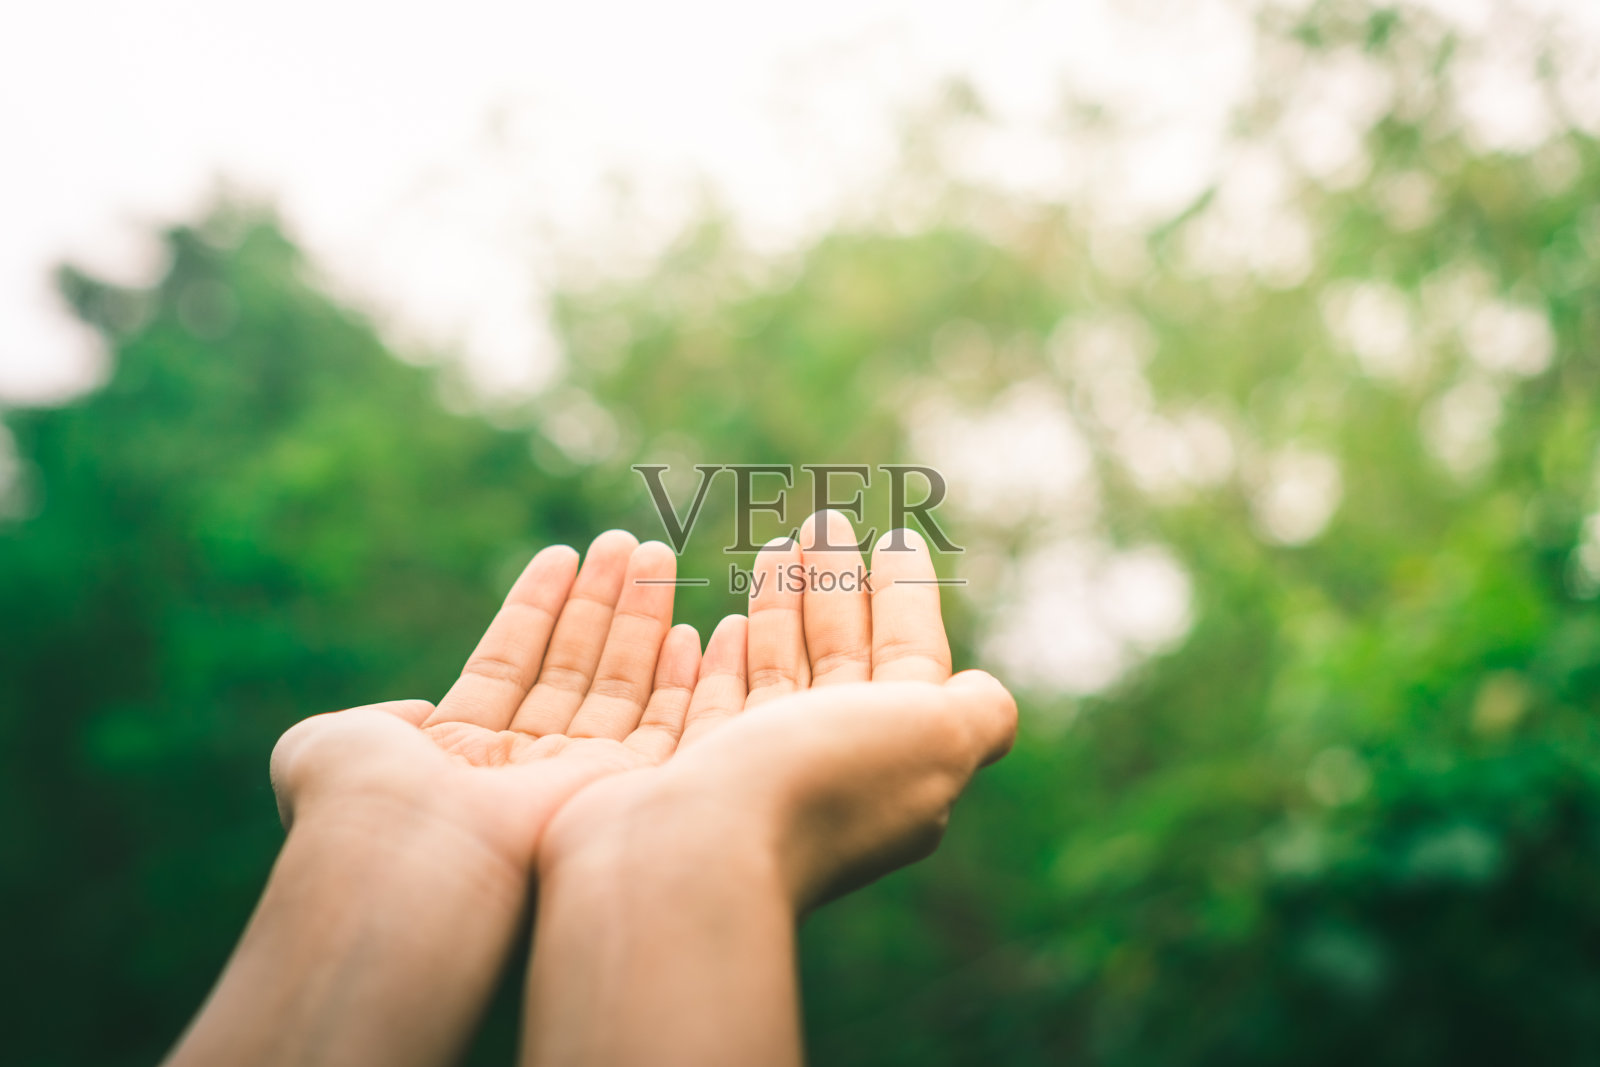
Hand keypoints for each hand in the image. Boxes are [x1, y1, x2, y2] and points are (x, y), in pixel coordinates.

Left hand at [269, 530, 709, 880]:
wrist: (408, 861)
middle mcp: (518, 769)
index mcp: (456, 755)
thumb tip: (417, 712)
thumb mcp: (333, 742)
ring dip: (639, 620)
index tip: (563, 555)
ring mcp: (571, 783)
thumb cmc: (363, 802)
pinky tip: (687, 631)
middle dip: (600, 603)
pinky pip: (660, 732)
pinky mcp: (617, 798)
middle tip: (627, 544)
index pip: (507, 666)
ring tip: (655, 554)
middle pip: (570, 669)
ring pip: (617, 689)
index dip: (536, 609)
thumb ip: (378, 716)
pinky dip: (676, 683)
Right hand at [522, 511, 1015, 1066]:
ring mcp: (755, 777)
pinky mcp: (687, 777)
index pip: (909, 663)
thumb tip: (983, 695)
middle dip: (838, 588)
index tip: (895, 539)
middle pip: (842, 660)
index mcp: (897, 762)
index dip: (906, 599)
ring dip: (782, 608)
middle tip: (823, 521)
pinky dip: (724, 660)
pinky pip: (714, 706)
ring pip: (778, 674)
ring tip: (778, 546)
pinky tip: (720, 624)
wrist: (690, 859)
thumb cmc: (817, 781)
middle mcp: (830, 773)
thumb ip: (976, 711)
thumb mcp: (935, 738)